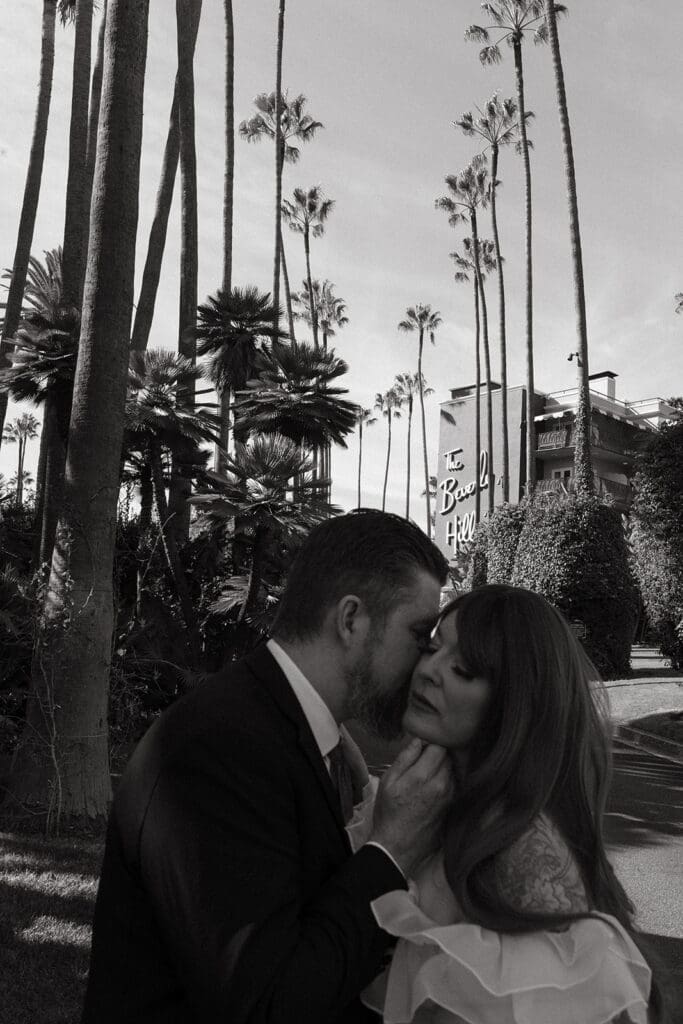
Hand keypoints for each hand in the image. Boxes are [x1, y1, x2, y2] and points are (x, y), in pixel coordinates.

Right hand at [369, 737, 453, 876]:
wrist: (398, 847)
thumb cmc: (389, 813)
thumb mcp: (388, 782)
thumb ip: (405, 758)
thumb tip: (418, 740)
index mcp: (423, 776)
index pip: (439, 746)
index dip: (431, 743)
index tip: (422, 747)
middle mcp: (441, 784)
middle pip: (449, 757)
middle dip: (438, 754)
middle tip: (424, 759)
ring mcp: (449, 796)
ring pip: (453, 770)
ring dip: (443, 767)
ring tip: (427, 774)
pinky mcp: (452, 806)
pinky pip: (454, 784)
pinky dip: (446, 780)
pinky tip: (432, 787)